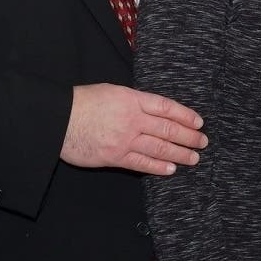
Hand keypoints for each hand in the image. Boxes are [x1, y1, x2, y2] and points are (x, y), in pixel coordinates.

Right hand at [61, 83, 207, 174]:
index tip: (199, 122)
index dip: (186, 116)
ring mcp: (125, 139)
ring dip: (180, 154)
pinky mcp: (114, 157)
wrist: (58, 119)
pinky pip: (141, 164)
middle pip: (168, 129)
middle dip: (188, 137)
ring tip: (194, 158)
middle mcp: (133, 119)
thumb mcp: (113, 91)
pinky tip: (171, 169)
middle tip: (202, 142)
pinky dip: (158, 168)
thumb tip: (153, 110)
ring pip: (159, 148)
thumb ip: (135, 101)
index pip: (167, 107)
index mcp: (133, 99)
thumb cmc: (83, 102)